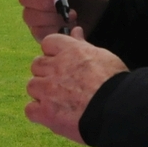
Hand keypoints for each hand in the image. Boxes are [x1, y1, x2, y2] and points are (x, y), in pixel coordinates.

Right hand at [18, 0, 107, 41]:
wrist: (97, 14)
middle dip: (42, 2)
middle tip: (61, 5)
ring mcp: (35, 13)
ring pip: (29, 16)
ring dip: (50, 18)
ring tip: (71, 15)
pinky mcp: (39, 30)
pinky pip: (38, 32)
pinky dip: (53, 31)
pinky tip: (68, 27)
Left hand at [26, 29, 126, 143]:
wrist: (117, 109)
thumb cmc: (115, 82)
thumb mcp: (102, 56)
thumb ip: (83, 45)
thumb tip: (76, 31)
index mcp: (70, 51)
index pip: (48, 43)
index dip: (52, 53)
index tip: (60, 62)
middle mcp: (56, 67)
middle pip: (37, 64)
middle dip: (46, 73)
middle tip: (61, 83)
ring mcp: (48, 90)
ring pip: (32, 85)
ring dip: (41, 92)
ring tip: (58, 100)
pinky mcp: (46, 112)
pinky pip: (30, 109)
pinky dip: (38, 113)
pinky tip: (51, 115)